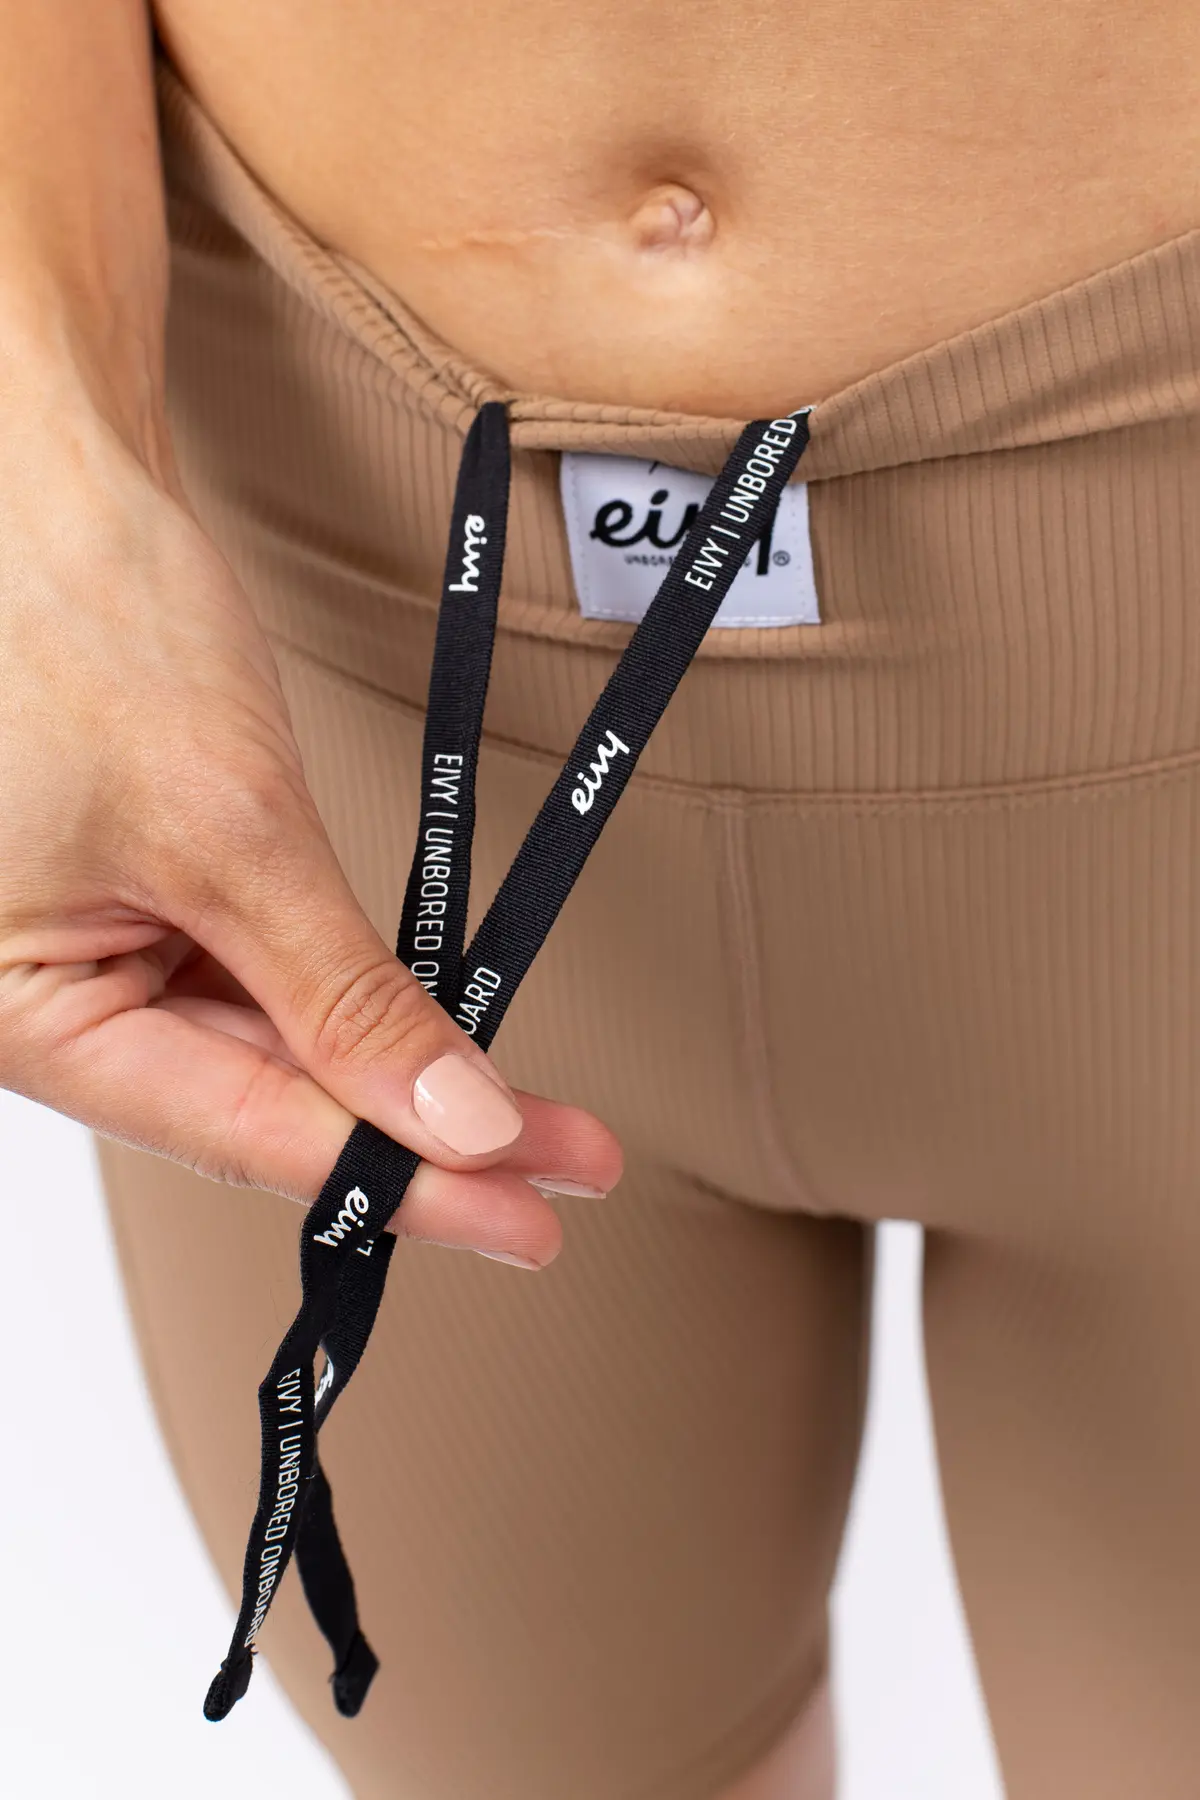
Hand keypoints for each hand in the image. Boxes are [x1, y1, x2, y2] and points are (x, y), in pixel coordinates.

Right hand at [0, 386, 619, 1269]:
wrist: (37, 478)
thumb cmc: (83, 624)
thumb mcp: (231, 830)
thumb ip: (343, 996)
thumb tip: (451, 1124)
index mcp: (23, 1019)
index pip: (247, 1135)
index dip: (399, 1186)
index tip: (526, 1220)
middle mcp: (49, 1007)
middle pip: (261, 1102)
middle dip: (419, 1132)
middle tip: (566, 1164)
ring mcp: (93, 952)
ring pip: (268, 1049)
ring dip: (395, 1070)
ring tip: (528, 1112)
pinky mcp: (142, 897)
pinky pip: (255, 978)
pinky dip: (348, 999)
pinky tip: (433, 1027)